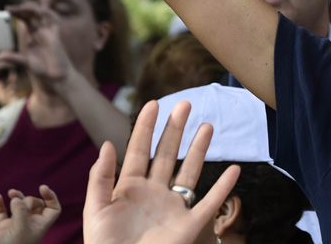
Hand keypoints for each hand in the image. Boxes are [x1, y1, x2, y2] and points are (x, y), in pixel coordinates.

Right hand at [0, 186, 61, 243]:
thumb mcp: (20, 228)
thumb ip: (20, 211)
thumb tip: (17, 198)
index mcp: (40, 225)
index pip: (53, 209)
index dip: (51, 197)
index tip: (42, 187)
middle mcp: (30, 224)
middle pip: (36, 204)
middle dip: (29, 199)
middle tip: (21, 204)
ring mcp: (16, 225)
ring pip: (19, 205)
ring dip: (16, 197)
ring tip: (11, 193)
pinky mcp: (3, 227)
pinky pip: (2, 212)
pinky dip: (0, 204)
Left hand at [1, 5, 75, 86]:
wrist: (58, 78)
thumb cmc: (44, 71)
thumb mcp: (25, 63)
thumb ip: (12, 58)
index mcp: (33, 37)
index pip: (25, 20)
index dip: (17, 13)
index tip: (7, 9)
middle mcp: (41, 33)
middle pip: (32, 15)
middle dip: (22, 10)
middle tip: (10, 8)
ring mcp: (49, 33)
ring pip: (42, 14)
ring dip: (32, 10)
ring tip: (21, 9)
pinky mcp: (56, 36)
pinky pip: (54, 21)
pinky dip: (48, 14)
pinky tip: (39, 12)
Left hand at [83, 100, 239, 243]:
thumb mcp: (95, 210)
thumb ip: (100, 178)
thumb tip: (108, 144)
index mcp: (129, 187)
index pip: (139, 150)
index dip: (146, 127)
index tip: (153, 104)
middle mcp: (154, 192)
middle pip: (167, 155)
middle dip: (175, 130)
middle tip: (185, 104)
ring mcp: (172, 208)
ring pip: (189, 172)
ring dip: (199, 149)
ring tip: (208, 126)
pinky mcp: (188, 226)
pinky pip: (209, 203)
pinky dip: (223, 187)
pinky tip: (234, 170)